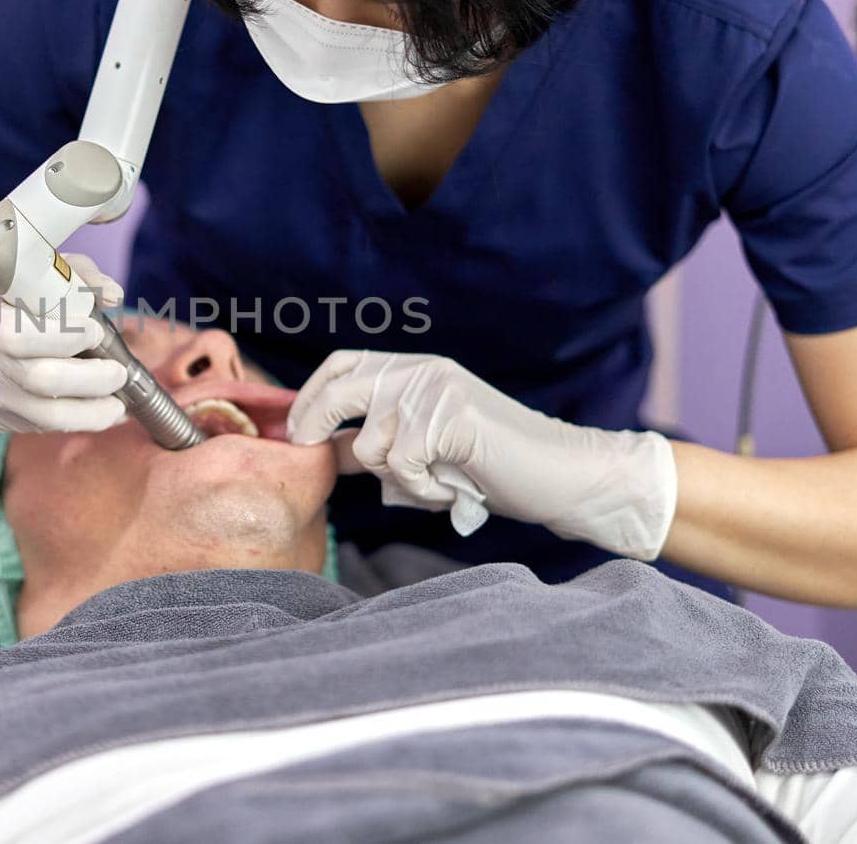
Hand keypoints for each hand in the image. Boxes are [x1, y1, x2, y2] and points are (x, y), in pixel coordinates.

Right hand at [0, 255, 127, 432]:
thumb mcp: (17, 271)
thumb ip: (71, 273)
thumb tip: (113, 295)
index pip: (21, 335)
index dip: (66, 335)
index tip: (95, 328)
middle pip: (37, 380)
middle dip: (89, 380)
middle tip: (119, 373)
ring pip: (40, 417)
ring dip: (90, 413)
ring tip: (118, 405)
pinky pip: (31, 427)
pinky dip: (71, 421)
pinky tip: (98, 412)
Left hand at [288, 351, 676, 559]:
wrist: (560, 475)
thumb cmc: (492, 468)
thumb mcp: (422, 452)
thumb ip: (375, 445)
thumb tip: (320, 449)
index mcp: (413, 370)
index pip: (342, 364)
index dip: (309, 394)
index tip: (296, 431)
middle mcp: (420, 371)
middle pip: (339, 389)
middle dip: (313, 424)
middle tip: (310, 452)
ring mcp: (434, 391)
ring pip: (368, 443)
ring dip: (393, 479)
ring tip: (432, 486)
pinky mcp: (449, 417)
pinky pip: (401, 467)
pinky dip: (420, 492)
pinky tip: (449, 493)